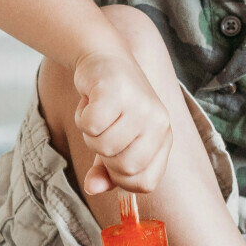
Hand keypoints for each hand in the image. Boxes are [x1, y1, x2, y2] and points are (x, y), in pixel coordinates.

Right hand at [72, 50, 171, 194]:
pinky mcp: (117, 91)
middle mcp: (158, 121)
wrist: (104, 57)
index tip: (112, 159)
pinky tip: (90, 101)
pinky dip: (82, 117)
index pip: (145, 182)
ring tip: (98, 112)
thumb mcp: (115, 139)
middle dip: (104, 155)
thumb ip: (106, 169)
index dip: (121, 179)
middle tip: (104, 130)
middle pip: (125, 167)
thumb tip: (92, 188)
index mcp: (164, 136)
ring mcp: (140, 106)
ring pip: (104, 146)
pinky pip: (91, 125)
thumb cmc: (113, 103)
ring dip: (90, 134)